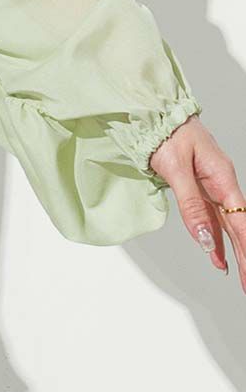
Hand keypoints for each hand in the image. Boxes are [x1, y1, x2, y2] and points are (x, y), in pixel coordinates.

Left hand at [149, 115, 245, 290]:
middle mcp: (221, 184)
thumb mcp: (176, 169)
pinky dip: (213, 238)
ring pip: (226, 225)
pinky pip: (210, 218)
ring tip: (238, 276)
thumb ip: (190, 205)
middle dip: (245, 256)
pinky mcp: (199, 188)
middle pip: (238, 227)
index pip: (241, 221)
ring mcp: (211, 187)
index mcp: (221, 178)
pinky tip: (215, 255)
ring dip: (231, 250)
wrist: (155, 114)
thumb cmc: (166, 134)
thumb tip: (203, 238)